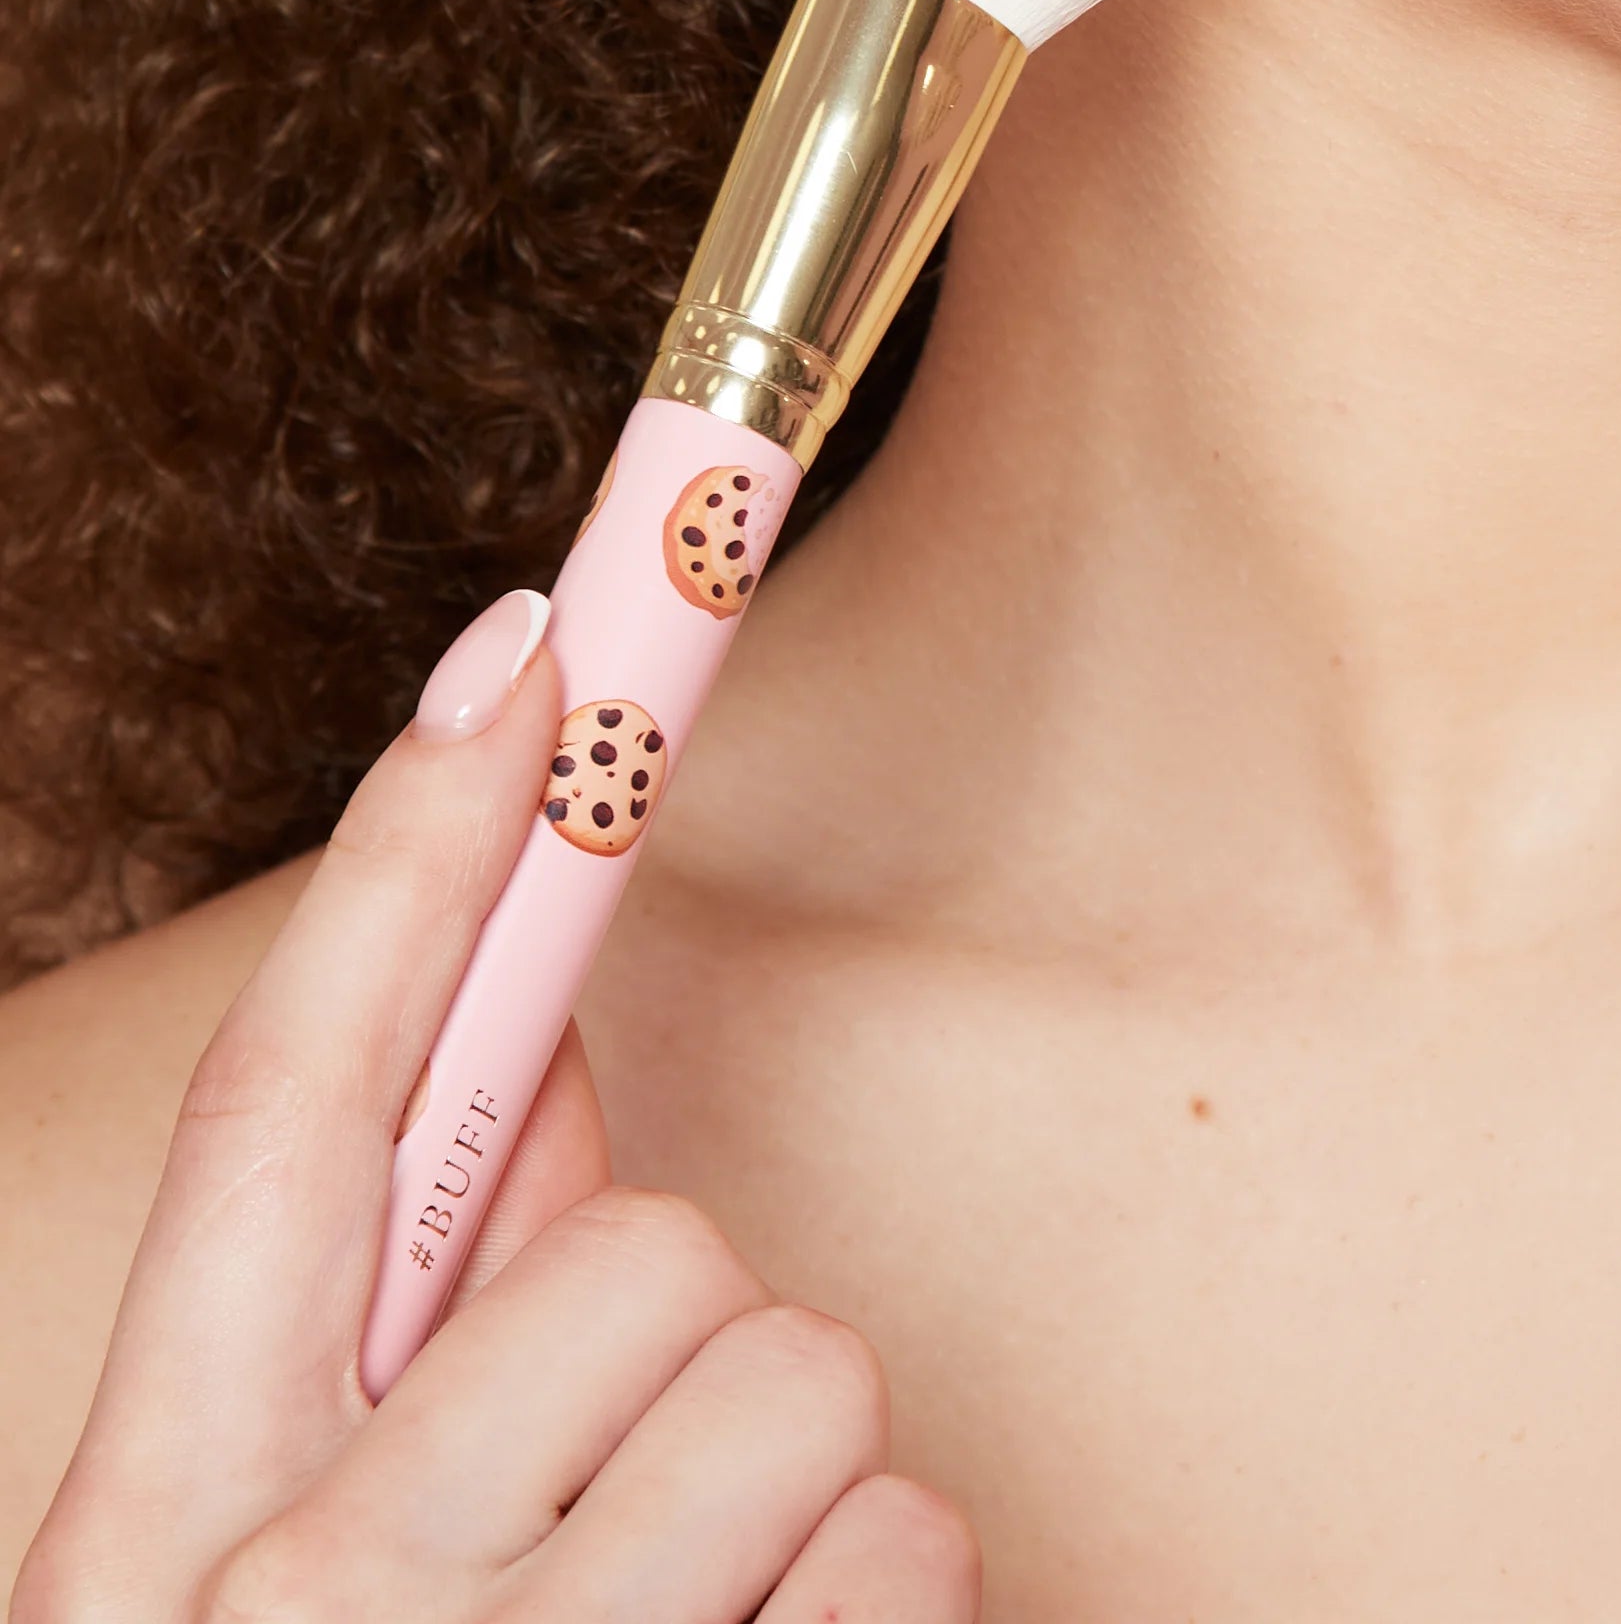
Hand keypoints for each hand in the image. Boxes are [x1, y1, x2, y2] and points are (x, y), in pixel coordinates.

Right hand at [12, 591, 975, 1621]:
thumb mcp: (272, 1596)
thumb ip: (401, 1349)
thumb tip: (550, 1073)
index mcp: (151, 1534)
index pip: (281, 1110)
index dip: (410, 862)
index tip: (526, 649)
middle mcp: (305, 1608)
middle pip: (636, 1242)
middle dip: (683, 1335)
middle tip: (621, 1519)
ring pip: (802, 1369)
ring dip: (795, 1490)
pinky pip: (912, 1538)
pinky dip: (887, 1604)